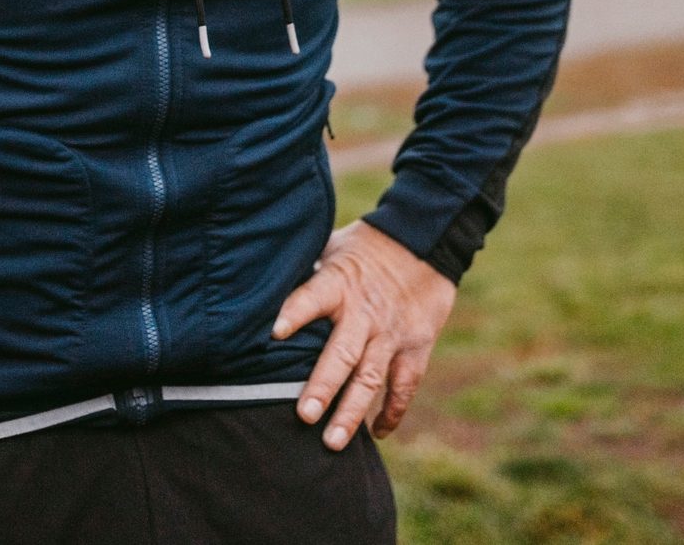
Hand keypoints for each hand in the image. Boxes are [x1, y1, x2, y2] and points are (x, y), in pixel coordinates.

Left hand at [270, 219, 456, 448]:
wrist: (424, 242)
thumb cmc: (363, 248)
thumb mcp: (331, 248)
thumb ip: (304, 272)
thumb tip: (259, 288)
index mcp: (339, 283)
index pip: (312, 298)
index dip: (294, 313)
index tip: (274, 332)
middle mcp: (364, 313)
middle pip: (343, 353)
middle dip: (324, 386)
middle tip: (304, 416)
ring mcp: (392, 333)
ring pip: (371, 377)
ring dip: (352, 411)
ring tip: (333, 442)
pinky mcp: (416, 346)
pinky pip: (404, 385)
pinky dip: (392, 411)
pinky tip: (376, 433)